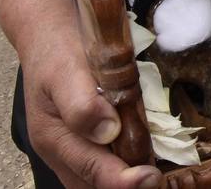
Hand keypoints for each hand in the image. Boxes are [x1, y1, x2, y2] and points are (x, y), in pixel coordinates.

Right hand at [0, 0, 161, 188]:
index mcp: (54, 137)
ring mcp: (72, 151)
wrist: (48, 37)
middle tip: (162, 180)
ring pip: (97, 181)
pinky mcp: (85, 144)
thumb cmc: (58, 51)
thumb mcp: (66, 70)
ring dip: (126, 180)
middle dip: (127, 185)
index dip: (121, 180)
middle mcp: (61, 152)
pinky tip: (149, 162)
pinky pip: (102, 167)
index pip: (90, 169)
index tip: (149, 178)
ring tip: (161, 176)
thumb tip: (108, 132)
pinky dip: (124, 169)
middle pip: (95, 184)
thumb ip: (82, 104)